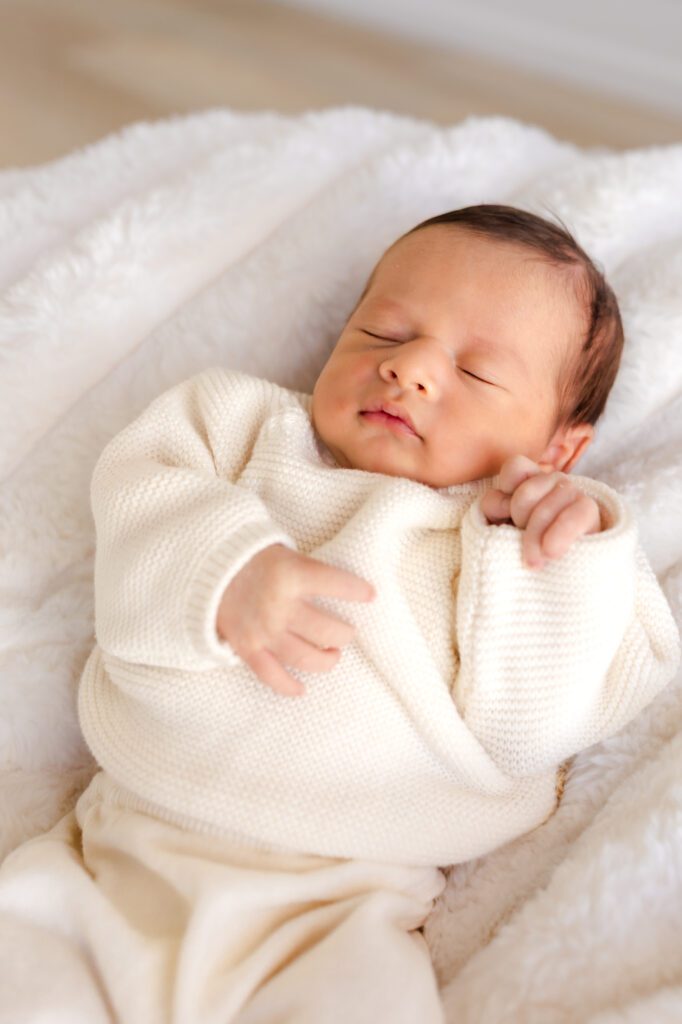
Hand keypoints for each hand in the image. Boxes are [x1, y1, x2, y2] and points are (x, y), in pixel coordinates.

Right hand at [216, 543, 375, 696]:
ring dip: (326, 661)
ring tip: (332, 655)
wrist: (207, 568)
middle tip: (347, 633)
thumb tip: (348, 587)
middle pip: (328, 631)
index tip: (370, 595)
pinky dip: (288, 687)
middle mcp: (279, 605)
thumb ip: (312, 572)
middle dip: (345, 635)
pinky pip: (272, 676)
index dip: (359, 591)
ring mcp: (263, 630)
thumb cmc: (253, 559)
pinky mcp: (247, 648)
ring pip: (306, 658)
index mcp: (292, 574)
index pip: (338, 584)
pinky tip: (301, 690)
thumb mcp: (286, 553)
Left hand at [480, 455, 601, 569]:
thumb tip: (505, 507)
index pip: (514, 467)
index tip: (505, 517)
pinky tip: (550, 553)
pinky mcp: (589, 509)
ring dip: (536, 534)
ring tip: (536, 556)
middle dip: (520, 520)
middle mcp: (552, 481)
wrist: (560, 573)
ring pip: (546, 505)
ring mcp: (572, 492)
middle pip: (526, 492)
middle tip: (524, 541)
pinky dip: (559, 534)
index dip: (505, 492)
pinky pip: (576, 514)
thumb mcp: (501, 525)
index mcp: (530, 479)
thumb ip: (496, 507)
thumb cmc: (526, 548)